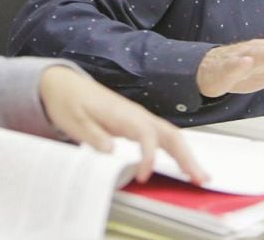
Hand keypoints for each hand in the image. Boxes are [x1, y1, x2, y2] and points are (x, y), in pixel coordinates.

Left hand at [38, 66, 207, 184]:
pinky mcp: (136, 124)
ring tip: (199, 176)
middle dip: (186, 156)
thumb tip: (111, 151)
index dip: (148, 156)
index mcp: (122, 113)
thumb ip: (93, 135)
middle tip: (200, 178)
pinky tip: (182, 165)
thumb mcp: (73, 120)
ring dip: (186, 155)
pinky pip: (162, 137)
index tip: (143, 176)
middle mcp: (135, 114)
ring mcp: (138, 118)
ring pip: (170, 135)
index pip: (146, 134)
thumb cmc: (68, 101)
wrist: (63, 85)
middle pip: (169, 133)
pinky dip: (176, 151)